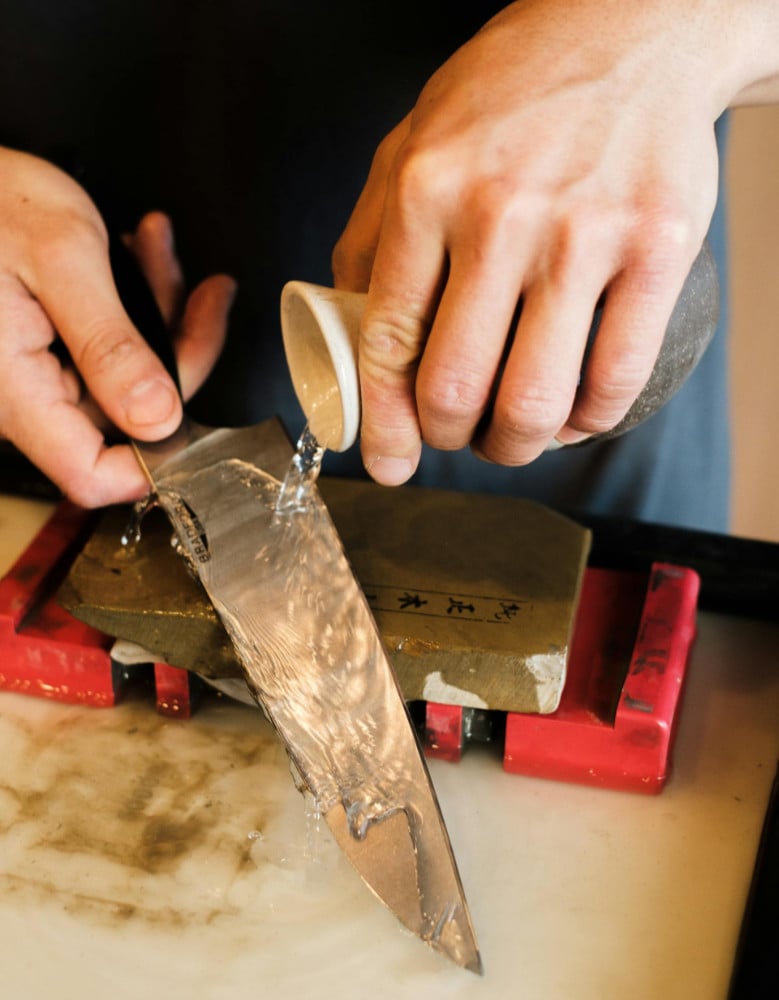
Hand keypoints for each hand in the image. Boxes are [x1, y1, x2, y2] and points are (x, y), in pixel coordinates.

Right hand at [0, 148, 234, 506]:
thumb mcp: (62, 258)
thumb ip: (111, 344)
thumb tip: (158, 418)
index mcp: (16, 391)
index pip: (91, 474)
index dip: (153, 463)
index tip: (205, 418)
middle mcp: (24, 394)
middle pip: (131, 415)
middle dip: (178, 349)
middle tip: (202, 294)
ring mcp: (38, 372)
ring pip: (131, 375)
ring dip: (160, 311)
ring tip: (157, 250)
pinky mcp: (47, 348)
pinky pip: (110, 346)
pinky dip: (134, 301)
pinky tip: (136, 255)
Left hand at [333, 0, 772, 484]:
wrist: (630, 29)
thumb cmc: (510, 96)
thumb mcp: (411, 148)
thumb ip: (371, 242)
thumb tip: (351, 338)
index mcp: (426, 191)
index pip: (389, 343)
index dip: (385, 423)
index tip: (389, 463)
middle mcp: (501, 213)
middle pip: (457, 389)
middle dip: (449, 440)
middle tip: (456, 437)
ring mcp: (586, 232)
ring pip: (535, 402)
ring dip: (515, 446)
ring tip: (511, 435)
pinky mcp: (658, 247)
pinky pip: (617, 379)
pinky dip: (588, 424)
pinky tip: (574, 416)